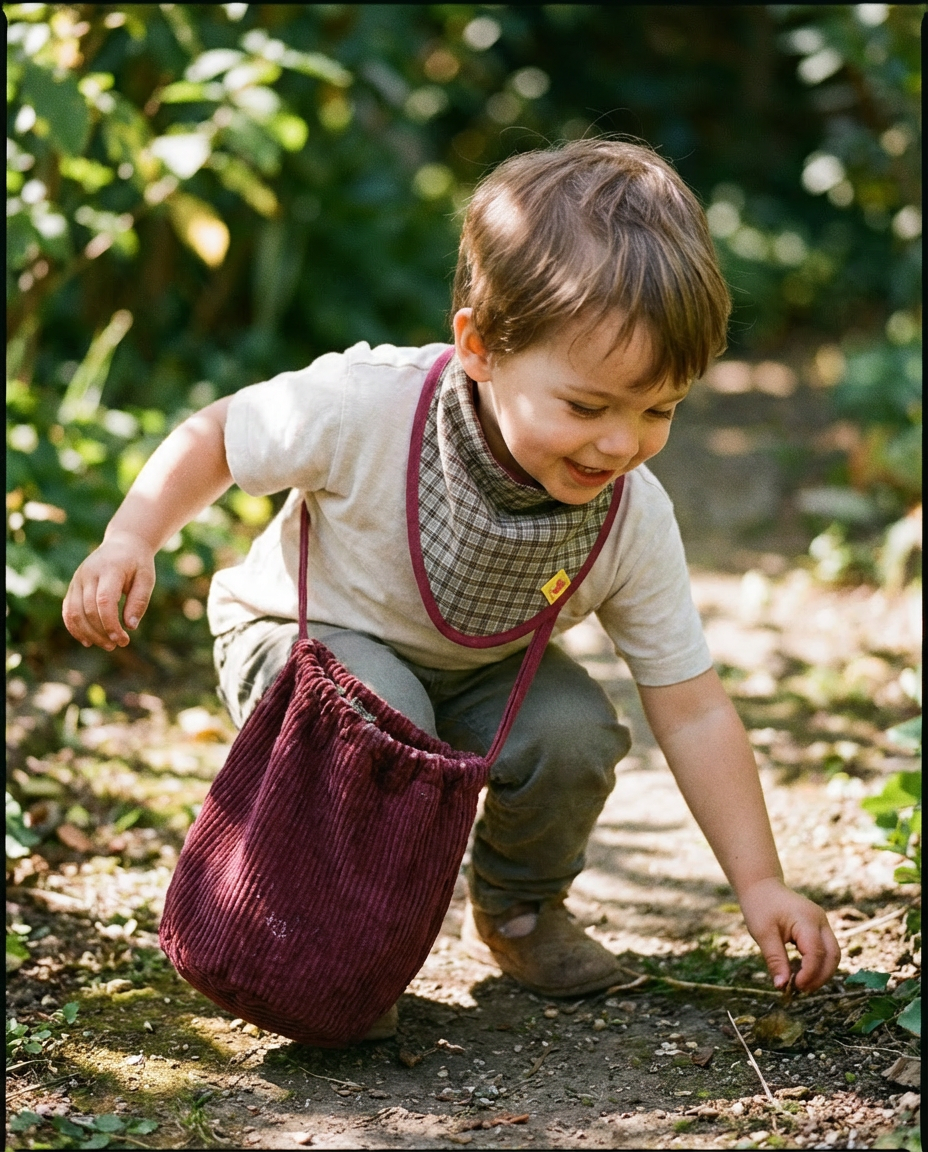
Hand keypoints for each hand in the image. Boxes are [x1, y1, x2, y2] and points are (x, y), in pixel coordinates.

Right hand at [62, 531, 155, 649]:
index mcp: (109, 569)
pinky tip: (87, 641)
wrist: (123, 544)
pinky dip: (74, 627)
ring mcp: (77, 579)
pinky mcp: (73, 586)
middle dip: (102, 632)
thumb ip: (139, 601)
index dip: (110, 624)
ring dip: (88, 633)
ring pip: (74, 612)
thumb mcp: (146, 578)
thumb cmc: (138, 564)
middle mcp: (88, 573)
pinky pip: (67, 610)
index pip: (104, 601)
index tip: (122, 640)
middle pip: (88, 609)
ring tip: (106, 645)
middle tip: (118, 644)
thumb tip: (130, 626)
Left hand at [738, 877, 840, 993]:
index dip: (809, 974)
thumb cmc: (760, 906)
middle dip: (821, 977)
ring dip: (821, 972)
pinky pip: (826, 949)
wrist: (761, 886)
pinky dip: (818, 964)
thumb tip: (782, 987)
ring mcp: (822, 923)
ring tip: (801, 985)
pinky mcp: (819, 927)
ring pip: (833, 954)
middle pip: (833, 955)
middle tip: (801, 990)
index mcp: (807, 919)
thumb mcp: (762, 934)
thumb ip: (775, 959)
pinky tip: (802, 973)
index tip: (793, 987)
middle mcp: (821, 921)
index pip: (816, 953)